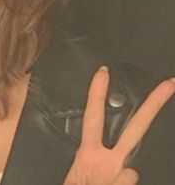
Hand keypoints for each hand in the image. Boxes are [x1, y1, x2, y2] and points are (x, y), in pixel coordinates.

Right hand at [64, 66, 174, 184]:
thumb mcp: (79, 178)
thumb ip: (104, 168)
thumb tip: (131, 169)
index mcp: (88, 156)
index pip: (93, 118)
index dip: (97, 94)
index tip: (104, 72)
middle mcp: (107, 162)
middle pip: (135, 128)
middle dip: (154, 106)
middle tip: (171, 84)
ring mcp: (119, 175)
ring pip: (132, 170)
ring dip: (120, 179)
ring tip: (102, 183)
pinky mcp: (126, 182)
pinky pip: (130, 181)